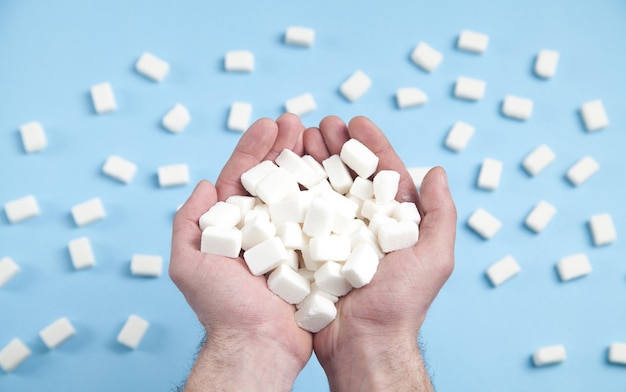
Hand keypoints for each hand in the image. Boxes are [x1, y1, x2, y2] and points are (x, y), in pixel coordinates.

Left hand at [169, 114, 312, 390]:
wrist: (260, 345)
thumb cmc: (222, 308)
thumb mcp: (189, 263)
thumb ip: (189, 222)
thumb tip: (204, 184)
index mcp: (233, 226)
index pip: (242, 178)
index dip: (253, 150)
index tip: (268, 124)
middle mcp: (262, 228)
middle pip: (273, 179)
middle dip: (283, 148)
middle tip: (297, 122)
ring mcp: (289, 239)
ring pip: (299, 193)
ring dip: (307, 163)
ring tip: (318, 136)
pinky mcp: (313, 253)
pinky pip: (321, 219)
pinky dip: (328, 194)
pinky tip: (336, 172)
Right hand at [303, 116, 456, 390]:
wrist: (362, 343)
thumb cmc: (401, 303)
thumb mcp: (434, 257)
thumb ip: (440, 214)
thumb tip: (438, 171)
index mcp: (392, 221)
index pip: (382, 173)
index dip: (371, 145)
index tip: (356, 121)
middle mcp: (362, 223)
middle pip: (348, 174)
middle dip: (334, 146)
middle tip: (320, 124)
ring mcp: (334, 236)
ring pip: (322, 189)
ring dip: (311, 161)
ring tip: (298, 138)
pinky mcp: (309, 249)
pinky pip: (300, 215)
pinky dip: (292, 192)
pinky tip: (281, 171)